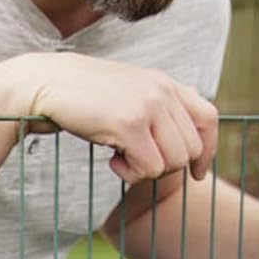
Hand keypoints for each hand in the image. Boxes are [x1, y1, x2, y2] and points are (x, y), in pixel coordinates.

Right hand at [13, 52, 218, 184]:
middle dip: (166, 167)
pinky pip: (148, 168)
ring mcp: (148, 107)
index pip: (208, 119)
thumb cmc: (84, 99)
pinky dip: (130, 174)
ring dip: (146, 172)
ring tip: (121, 159)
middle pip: (190, 150)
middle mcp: (164, 92)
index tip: (196, 173)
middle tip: (136, 162)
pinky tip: (111, 161)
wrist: (50, 84)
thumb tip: (177, 148)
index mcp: (166, 84)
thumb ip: (155, 113)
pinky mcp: (130, 125)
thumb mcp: (128, 99)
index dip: (207, 151)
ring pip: (172, 163)